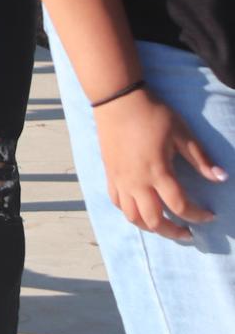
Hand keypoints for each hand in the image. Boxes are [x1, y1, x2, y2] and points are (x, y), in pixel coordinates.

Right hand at [96, 87, 226, 241]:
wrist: (118, 100)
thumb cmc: (152, 115)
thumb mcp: (181, 133)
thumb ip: (200, 158)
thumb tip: (222, 178)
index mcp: (157, 172)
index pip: (180, 205)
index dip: (198, 216)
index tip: (210, 215)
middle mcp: (137, 182)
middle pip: (154, 221)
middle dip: (174, 232)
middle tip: (187, 233)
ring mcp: (121, 181)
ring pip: (133, 218)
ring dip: (151, 227)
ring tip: (165, 225)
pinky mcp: (110, 175)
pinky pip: (118, 203)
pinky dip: (131, 213)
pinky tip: (141, 209)